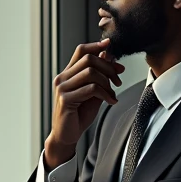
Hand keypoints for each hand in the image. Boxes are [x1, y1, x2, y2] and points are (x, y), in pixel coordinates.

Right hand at [45, 38, 125, 167]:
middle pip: (88, 59)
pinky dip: (105, 93)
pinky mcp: (66, 100)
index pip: (81, 51)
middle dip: (108, 67)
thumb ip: (100, 77)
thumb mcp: (93, 93)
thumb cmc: (79, 114)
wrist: (67, 135)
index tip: (110, 45)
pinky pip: (91, 89)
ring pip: (90, 72)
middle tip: (118, 79)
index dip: (96, 46)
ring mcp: (62, 88)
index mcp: (68, 74)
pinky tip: (111, 101)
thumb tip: (110, 58)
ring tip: (113, 93)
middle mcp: (63, 78)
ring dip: (107, 82)